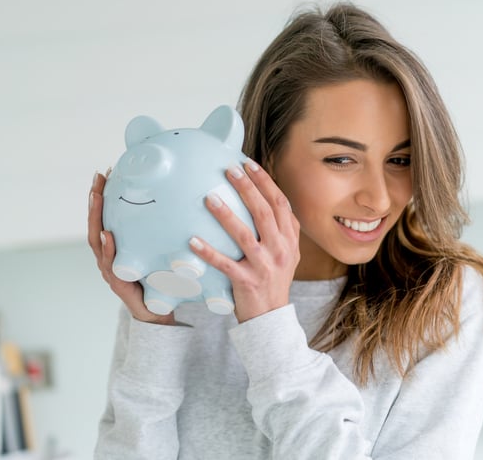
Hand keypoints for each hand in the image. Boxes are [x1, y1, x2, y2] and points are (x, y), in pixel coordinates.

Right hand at [88, 171, 175, 324]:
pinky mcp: (118, 284)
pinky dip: (107, 250)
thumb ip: (162, 233)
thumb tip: (181, 201)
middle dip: (95, 201)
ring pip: (97, 241)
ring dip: (96, 218)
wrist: (159, 313)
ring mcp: (111, 270)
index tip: (104, 172)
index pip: (106, 217)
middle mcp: (109, 256)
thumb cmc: (160, 280)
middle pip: (96, 224)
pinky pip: (110, 264)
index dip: (102, 196)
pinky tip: (108, 235)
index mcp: (116, 247)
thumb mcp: (161, 253)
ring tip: (97, 198)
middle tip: (98, 178)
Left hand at [189, 160, 300, 322]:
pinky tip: (192, 241)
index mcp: (290, 240)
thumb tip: (260, 196)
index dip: (265, 182)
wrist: (271, 318)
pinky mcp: (247, 282)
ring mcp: (265, 267)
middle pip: (264, 213)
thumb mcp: (286, 253)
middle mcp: (281, 250)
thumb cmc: (273, 280)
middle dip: (247, 188)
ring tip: (209, 198)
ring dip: (226, 216)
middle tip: (230, 170)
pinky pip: (225, 264)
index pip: (280, 204)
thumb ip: (279, 229)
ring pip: (245, 236)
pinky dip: (209, 253)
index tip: (249, 164)